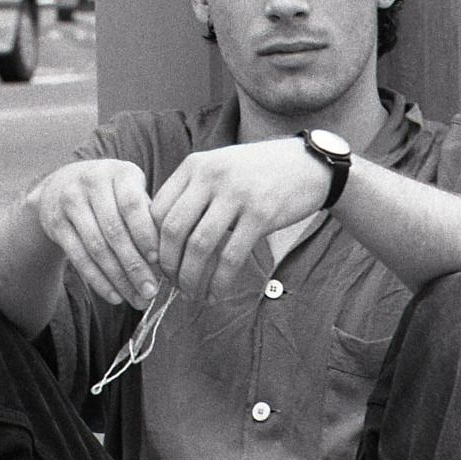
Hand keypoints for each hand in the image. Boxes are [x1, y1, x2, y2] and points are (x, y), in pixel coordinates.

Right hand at [31, 158, 161, 307]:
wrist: (62, 184)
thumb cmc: (112, 194)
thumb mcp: (131, 192)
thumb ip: (149, 217)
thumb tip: (169, 259)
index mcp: (119, 172)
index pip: (132, 206)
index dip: (145, 235)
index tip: (159, 262)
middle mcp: (91, 182)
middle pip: (114, 231)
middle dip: (135, 266)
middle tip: (151, 292)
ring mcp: (70, 201)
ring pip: (96, 248)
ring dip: (119, 279)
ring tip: (137, 300)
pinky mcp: (55, 223)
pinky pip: (78, 257)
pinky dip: (98, 280)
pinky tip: (115, 296)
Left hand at [150, 138, 330, 299]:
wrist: (309, 164)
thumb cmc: (259, 172)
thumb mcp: (220, 168)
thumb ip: (192, 192)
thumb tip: (162, 237)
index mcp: (195, 166)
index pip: (157, 210)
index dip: (151, 243)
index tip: (157, 264)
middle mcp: (212, 176)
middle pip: (173, 230)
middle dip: (168, 264)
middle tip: (172, 283)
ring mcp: (237, 195)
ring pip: (199, 246)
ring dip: (190, 277)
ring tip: (192, 294)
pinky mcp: (261, 215)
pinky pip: (230, 257)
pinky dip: (219, 282)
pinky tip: (216, 294)